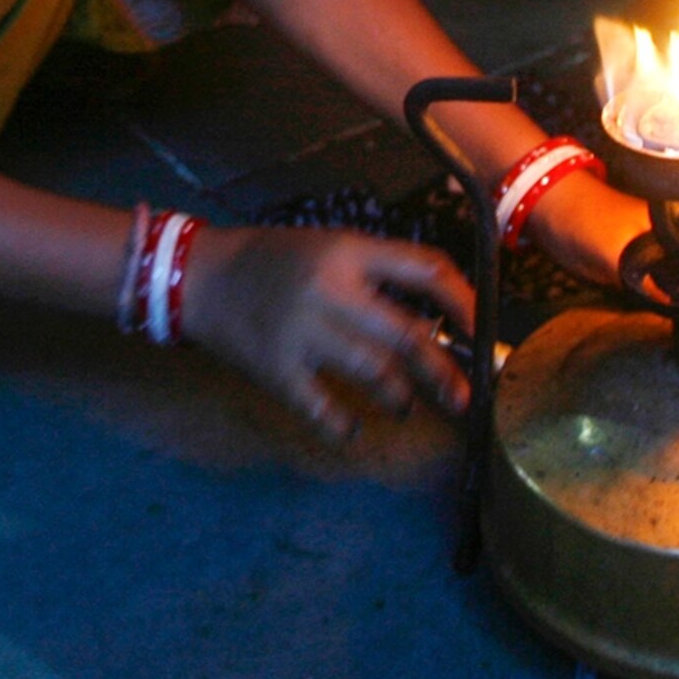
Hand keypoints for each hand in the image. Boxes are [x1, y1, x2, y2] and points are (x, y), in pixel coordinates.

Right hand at [177, 225, 473, 441]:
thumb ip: (375, 274)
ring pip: (374, 373)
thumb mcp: (327, 246)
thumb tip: (437, 318)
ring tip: (403, 405)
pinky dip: (343, 427)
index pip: (425, 270)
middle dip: (444, 372)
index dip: (462, 302)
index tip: (479, 330)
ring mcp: (303, 331)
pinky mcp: (277, 367)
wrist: (200, 276)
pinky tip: (352, 433)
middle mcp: (330, 289)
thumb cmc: (272, 260)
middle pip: (408, 336)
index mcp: (348, 251)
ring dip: (398, 397)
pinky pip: (322, 407)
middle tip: (463, 398)